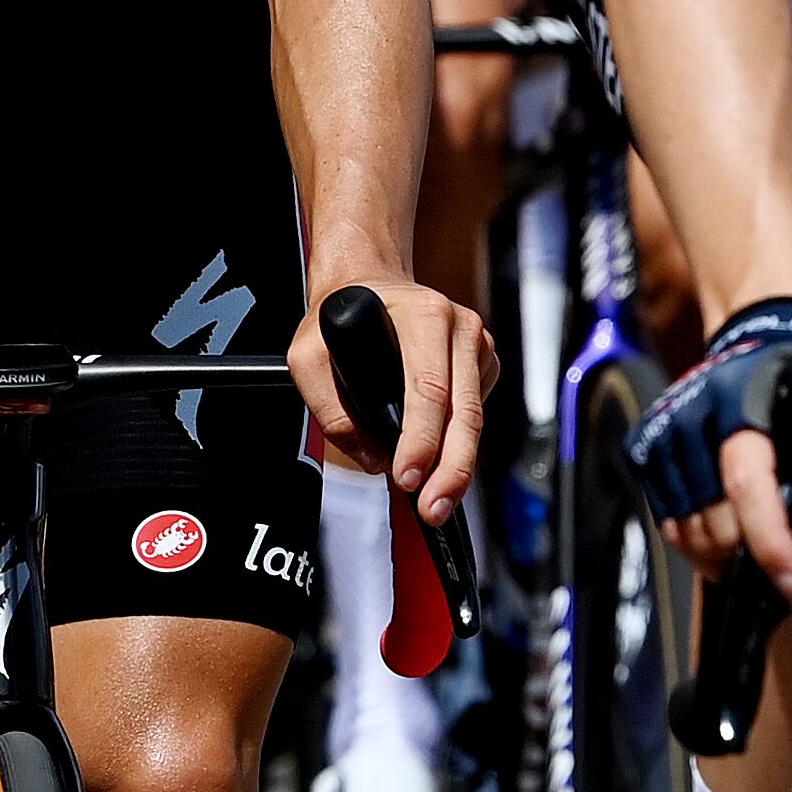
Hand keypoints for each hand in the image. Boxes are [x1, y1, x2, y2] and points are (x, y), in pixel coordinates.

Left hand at [294, 273, 493, 524]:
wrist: (368, 283)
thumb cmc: (340, 317)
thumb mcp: (308, 355)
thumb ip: (330, 409)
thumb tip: (371, 459)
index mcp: (423, 315)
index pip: (429, 388)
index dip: (421, 439)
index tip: (407, 476)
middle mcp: (458, 325)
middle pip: (464, 411)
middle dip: (451, 468)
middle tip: (434, 508)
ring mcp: (476, 342)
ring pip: (474, 417)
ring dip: (458, 464)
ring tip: (438, 500)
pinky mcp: (483, 361)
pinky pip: (475, 411)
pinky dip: (458, 441)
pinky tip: (439, 458)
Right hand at [630, 298, 791, 597]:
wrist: (764, 329)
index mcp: (748, 397)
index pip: (748, 481)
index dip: (768, 539)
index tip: (791, 582)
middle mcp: (696, 411)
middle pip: (714, 519)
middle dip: (751, 551)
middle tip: (780, 551)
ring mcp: (665, 426)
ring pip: (685, 527)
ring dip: (722, 553)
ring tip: (752, 545)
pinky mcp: (646, 441)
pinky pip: (664, 518)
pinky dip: (693, 540)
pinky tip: (723, 532)